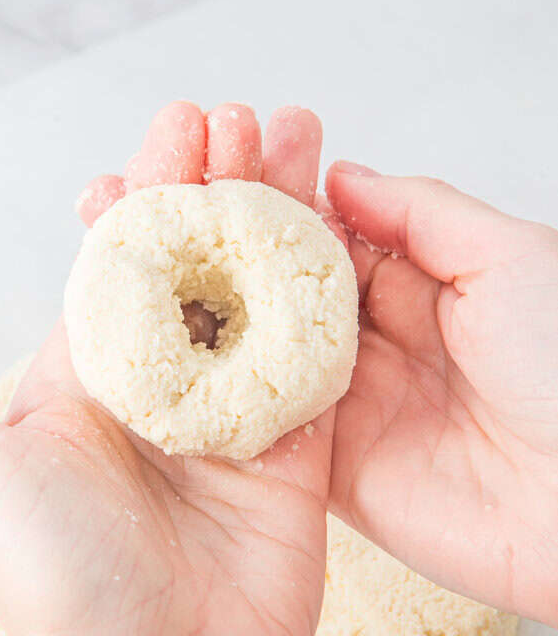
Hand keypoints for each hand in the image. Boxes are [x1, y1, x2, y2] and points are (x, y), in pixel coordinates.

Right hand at [85, 106, 557, 626]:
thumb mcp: (507, 256)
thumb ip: (418, 213)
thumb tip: (336, 176)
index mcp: (415, 283)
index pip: (316, 234)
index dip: (261, 200)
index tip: (202, 163)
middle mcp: (370, 340)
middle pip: (272, 290)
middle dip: (210, 251)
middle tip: (139, 203)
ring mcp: (346, 406)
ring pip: (253, 354)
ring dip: (195, 318)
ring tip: (127, 264)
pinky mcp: (330, 472)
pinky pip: (261, 431)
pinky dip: (211, 399)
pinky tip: (153, 358)